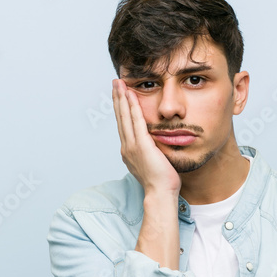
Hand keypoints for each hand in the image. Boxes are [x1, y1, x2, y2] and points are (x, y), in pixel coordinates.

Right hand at [112, 78, 180, 194]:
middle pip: (120, 117)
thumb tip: (155, 146)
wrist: (160, 194)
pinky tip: (131, 95)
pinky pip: (136, 121)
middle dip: (117, 98)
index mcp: (129, 151)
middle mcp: (127, 147)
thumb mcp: (154, 163)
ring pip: (125, 116)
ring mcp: (132, 146)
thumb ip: (152, 152)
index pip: (124, 124)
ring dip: (122, 98)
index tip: (120, 95)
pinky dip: (133, 107)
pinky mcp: (141, 145)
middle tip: (115, 82)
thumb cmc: (161, 183)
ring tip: (119, 83)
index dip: (121, 108)